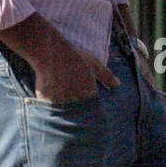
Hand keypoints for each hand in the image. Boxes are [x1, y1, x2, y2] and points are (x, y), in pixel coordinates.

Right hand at [0, 14, 119, 104]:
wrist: (52, 53)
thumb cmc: (75, 57)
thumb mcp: (94, 64)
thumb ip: (107, 76)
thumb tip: (118, 84)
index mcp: (89, 94)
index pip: (93, 107)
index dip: (90, 106)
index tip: (86, 102)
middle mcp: (77, 101)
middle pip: (80, 112)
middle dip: (79, 109)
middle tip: (73, 102)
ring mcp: (62, 103)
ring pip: (66, 113)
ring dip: (66, 111)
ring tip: (63, 103)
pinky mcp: (48, 103)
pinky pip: (52, 110)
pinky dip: (53, 108)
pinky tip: (52, 101)